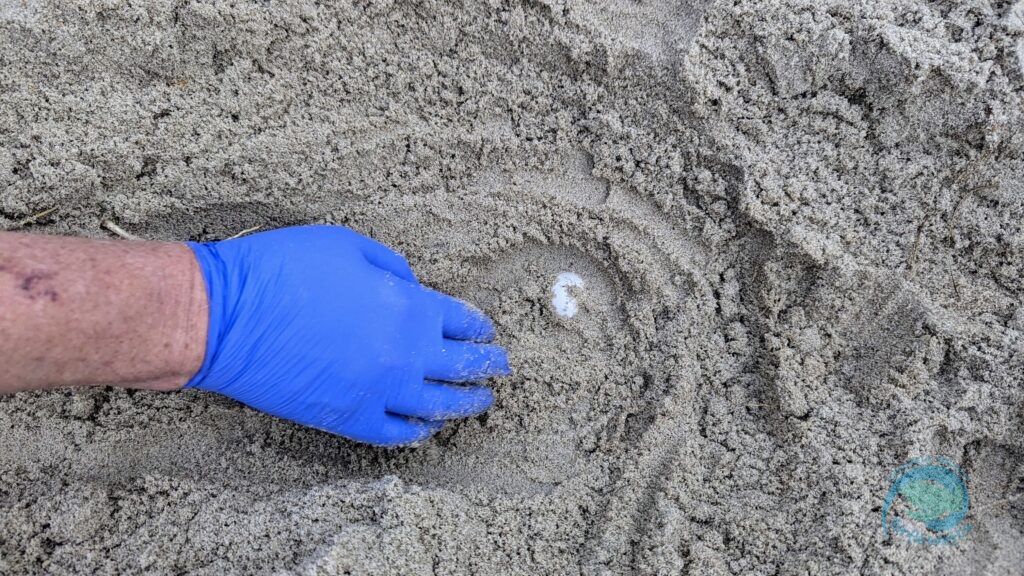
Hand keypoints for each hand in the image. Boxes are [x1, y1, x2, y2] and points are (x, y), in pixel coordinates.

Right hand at [184, 225, 509, 445]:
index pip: (463, 322)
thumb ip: (393, 268)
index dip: (479, 327)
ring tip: (480, 402)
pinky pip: (396, 434)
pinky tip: (429, 427)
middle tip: (502, 368)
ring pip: (439, 407)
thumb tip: (412, 288)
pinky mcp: (347, 419)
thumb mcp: (349, 245)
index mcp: (410, 308)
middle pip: (463, 367)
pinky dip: (419, 432)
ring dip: (466, 404)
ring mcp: (378, 392)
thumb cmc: (284, 268)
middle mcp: (405, 355)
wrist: (226, 316)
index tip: (487, 331)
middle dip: (489, 367)